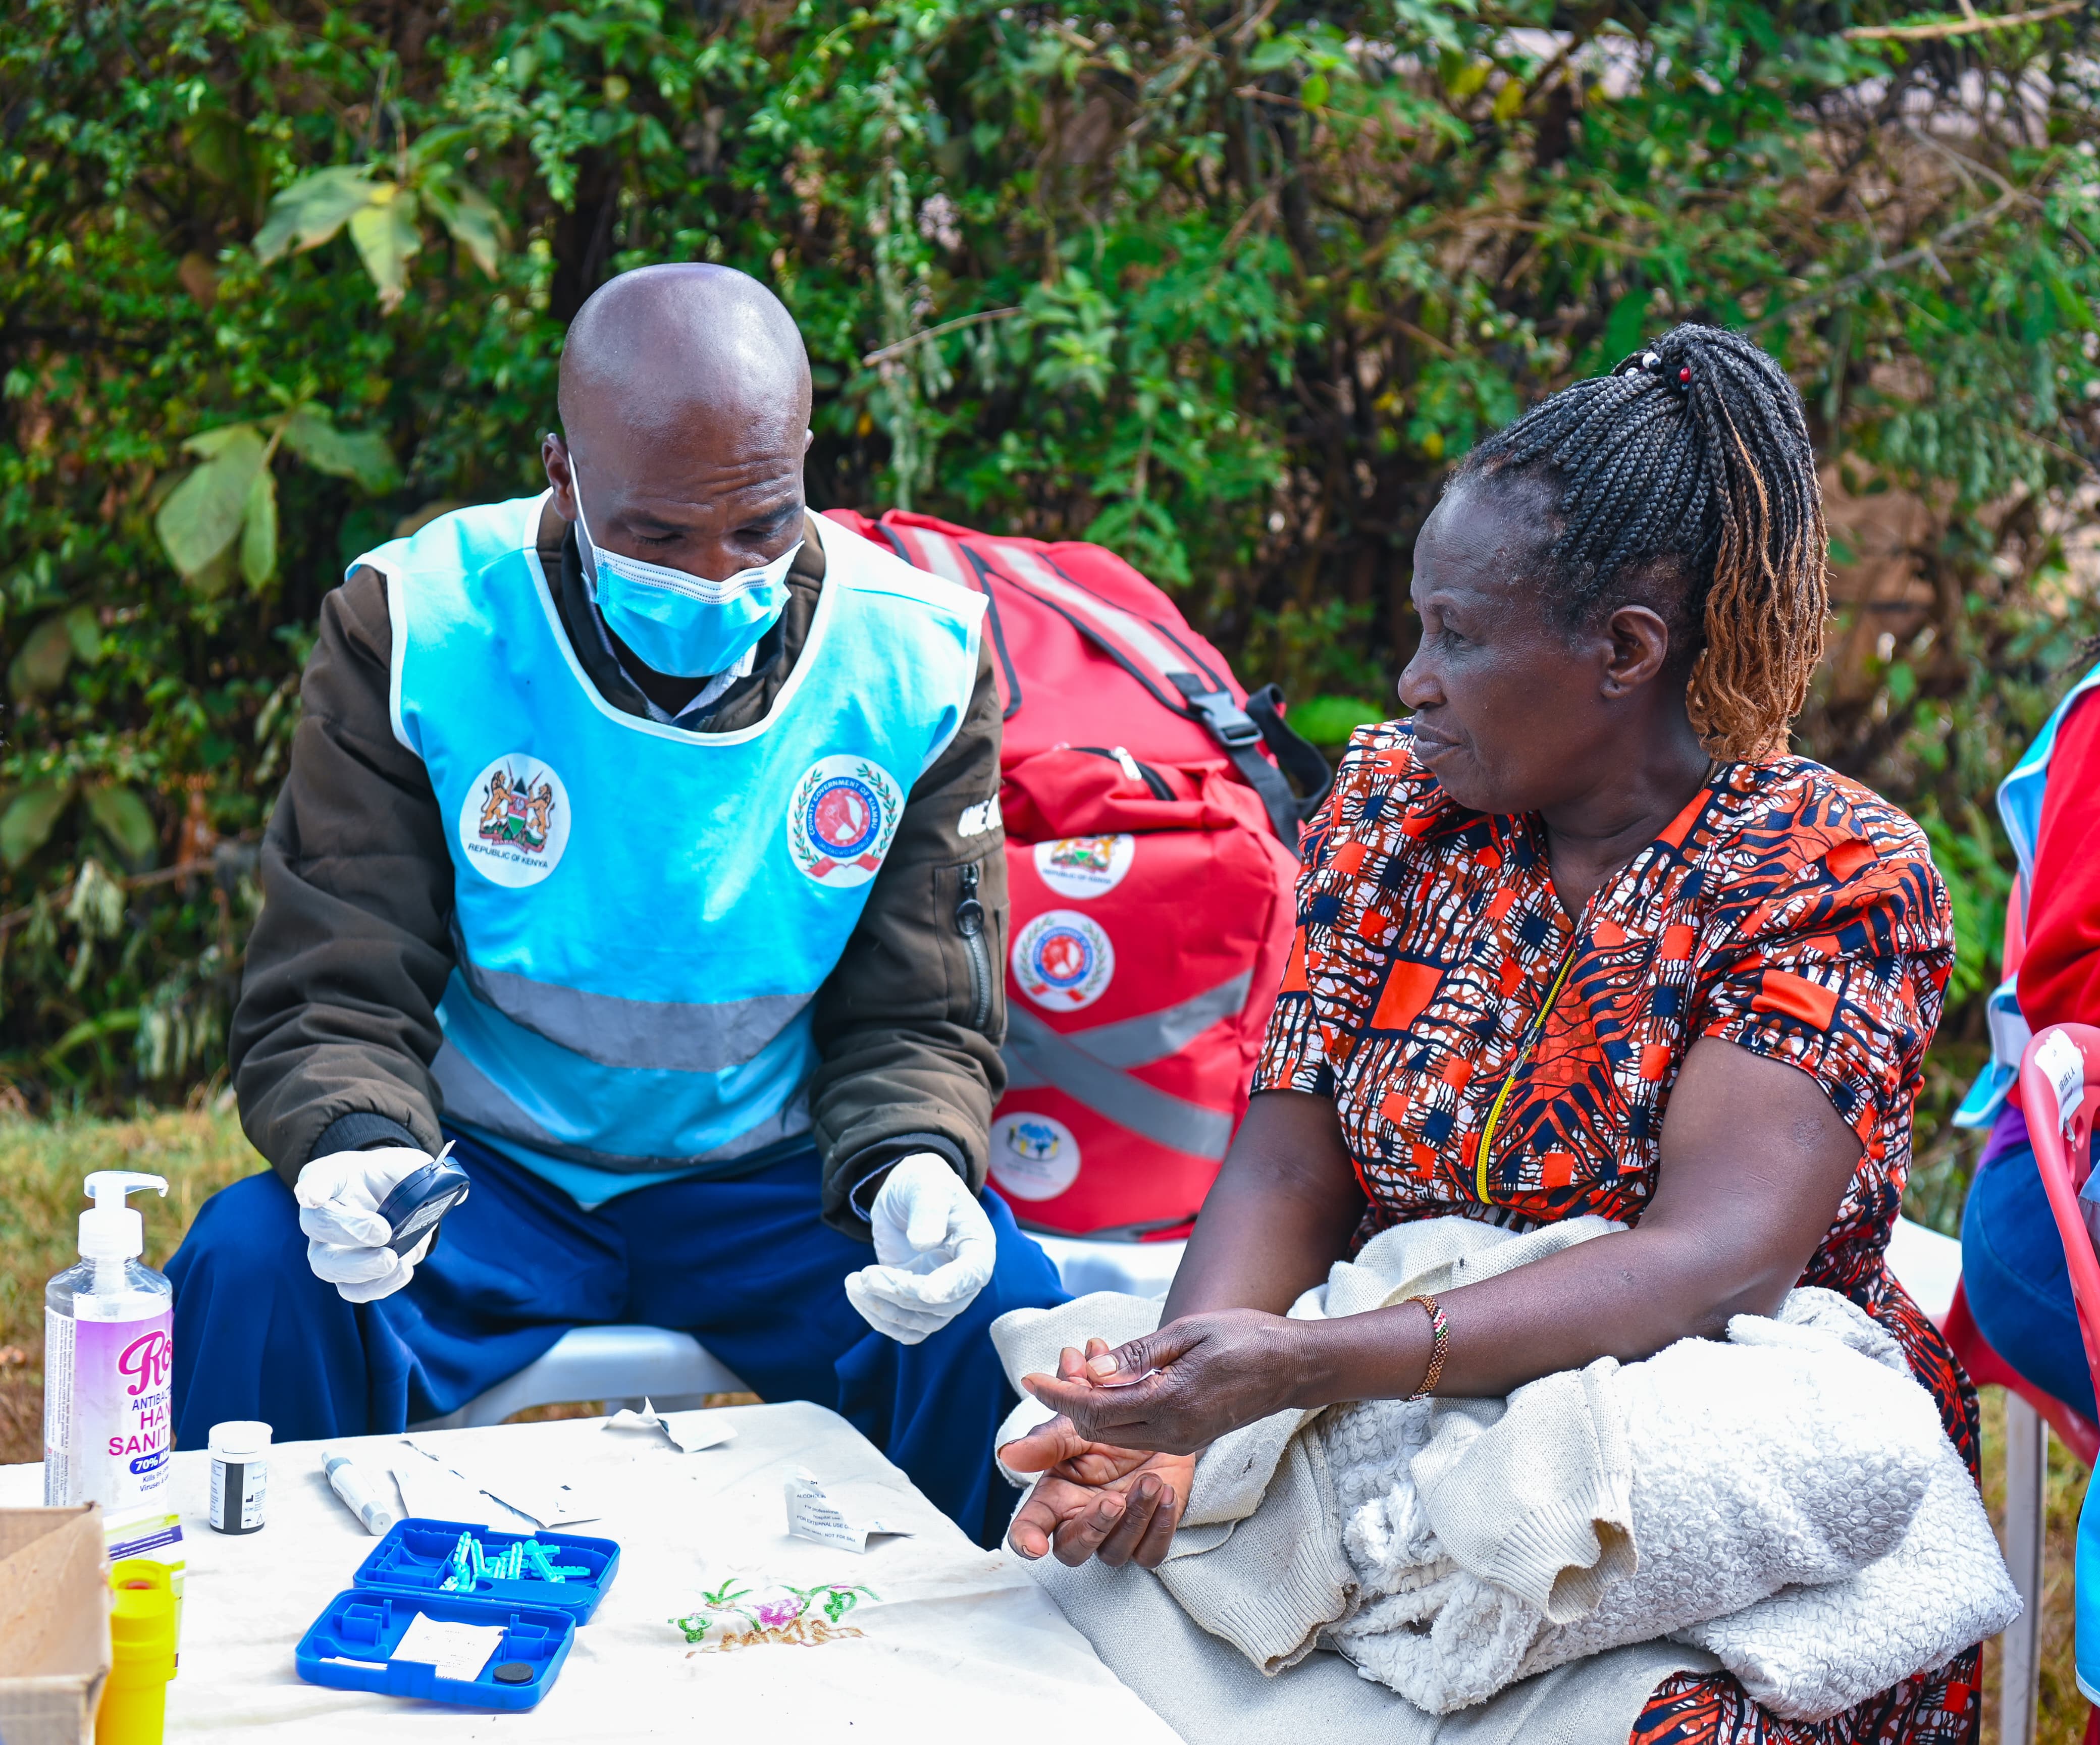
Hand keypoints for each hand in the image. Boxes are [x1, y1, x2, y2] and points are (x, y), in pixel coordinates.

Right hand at [296, 1146, 435, 1304]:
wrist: (390, 1198)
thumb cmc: (394, 1178)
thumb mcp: (411, 1165)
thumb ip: (428, 1176)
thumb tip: (459, 1195)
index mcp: (332, 1177)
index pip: (315, 1178)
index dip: (313, 1188)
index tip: (313, 1195)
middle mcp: (321, 1212)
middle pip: (316, 1226)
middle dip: (349, 1232)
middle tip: (383, 1234)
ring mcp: (328, 1246)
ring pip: (327, 1265)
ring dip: (360, 1268)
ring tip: (393, 1260)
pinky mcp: (346, 1273)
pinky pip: (351, 1289)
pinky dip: (376, 1286)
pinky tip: (402, 1271)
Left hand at [843, 1153, 996, 1344]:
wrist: (906, 1193)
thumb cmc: (923, 1184)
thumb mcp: (926, 1186)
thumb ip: (928, 1210)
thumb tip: (924, 1243)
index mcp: (975, 1245)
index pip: (972, 1273)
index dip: (953, 1285)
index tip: (926, 1291)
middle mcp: (962, 1276)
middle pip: (942, 1305)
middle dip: (902, 1294)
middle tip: (867, 1274)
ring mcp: (939, 1293)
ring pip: (920, 1323)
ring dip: (885, 1310)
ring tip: (854, 1282)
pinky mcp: (914, 1301)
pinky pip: (902, 1326)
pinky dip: (878, 1317)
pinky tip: (856, 1291)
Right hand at [1001, 1341, 1197, 1568]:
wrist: (1158, 1419)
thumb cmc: (1108, 1422)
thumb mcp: (1075, 1425)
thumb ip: (1046, 1441)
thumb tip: (1007, 1453)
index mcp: (1055, 1496)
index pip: (1029, 1527)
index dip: (1026, 1541)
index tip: (1035, 1546)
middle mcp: (1081, 1520)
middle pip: (1072, 1550)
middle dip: (1091, 1529)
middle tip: (1112, 1500)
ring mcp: (1115, 1533)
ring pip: (1114, 1553)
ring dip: (1133, 1520)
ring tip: (1150, 1481)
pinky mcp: (1148, 1535)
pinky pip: (1151, 1553)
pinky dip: (1160, 1528)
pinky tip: (1166, 1494)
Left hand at [1017, 1308, 1305, 1455]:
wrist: (1291, 1367)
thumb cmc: (1244, 1338)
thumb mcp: (1187, 1332)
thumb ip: (1138, 1355)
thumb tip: (1092, 1372)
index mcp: (1171, 1402)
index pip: (1096, 1408)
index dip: (1057, 1395)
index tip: (1029, 1378)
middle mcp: (1173, 1431)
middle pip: (1098, 1429)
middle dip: (1066, 1405)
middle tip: (1049, 1373)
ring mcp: (1182, 1441)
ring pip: (1115, 1435)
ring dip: (1087, 1411)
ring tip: (1072, 1377)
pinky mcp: (1188, 1440)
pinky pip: (1136, 1433)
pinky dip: (1112, 1415)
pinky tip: (1106, 1389)